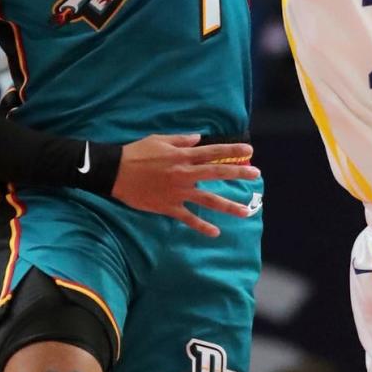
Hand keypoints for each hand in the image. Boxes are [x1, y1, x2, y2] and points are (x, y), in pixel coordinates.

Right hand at [111, 133, 258, 234]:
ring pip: (209, 200)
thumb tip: (199, 139)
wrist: (115, 172)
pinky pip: (189, 218)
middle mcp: (185, 173)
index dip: (232, 152)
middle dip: (239, 175)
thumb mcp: (159, 140)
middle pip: (217, 174)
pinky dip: (202, 226)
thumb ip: (181, 140)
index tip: (249, 152)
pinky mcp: (169, 207)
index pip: (213, 152)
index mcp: (183, 156)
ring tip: (246, 212)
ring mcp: (178, 192)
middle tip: (257, 175)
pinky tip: (216, 232)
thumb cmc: (136, 153)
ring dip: (229, 206)